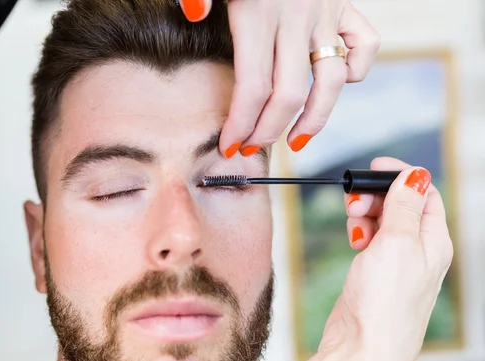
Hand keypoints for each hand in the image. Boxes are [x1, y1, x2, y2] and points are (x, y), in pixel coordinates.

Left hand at [178, 0, 379, 156]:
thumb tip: (193, 12)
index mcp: (258, 13)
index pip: (252, 88)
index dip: (241, 124)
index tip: (231, 146)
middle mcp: (296, 17)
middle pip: (289, 95)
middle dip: (269, 131)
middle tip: (253, 147)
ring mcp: (326, 12)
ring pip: (331, 82)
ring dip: (315, 120)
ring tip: (297, 141)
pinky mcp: (347, 4)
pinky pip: (366, 45)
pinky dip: (356, 70)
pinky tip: (336, 84)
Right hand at [273, 157, 452, 360]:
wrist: (362, 348)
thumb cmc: (384, 304)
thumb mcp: (397, 244)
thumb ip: (404, 206)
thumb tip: (414, 174)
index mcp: (434, 240)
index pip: (425, 193)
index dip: (400, 176)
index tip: (374, 167)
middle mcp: (419, 249)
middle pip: (401, 204)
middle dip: (376, 195)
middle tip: (354, 201)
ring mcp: (397, 261)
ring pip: (383, 220)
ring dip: (365, 213)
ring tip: (352, 224)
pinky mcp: (376, 271)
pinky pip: (371, 239)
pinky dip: (360, 231)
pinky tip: (353, 240)